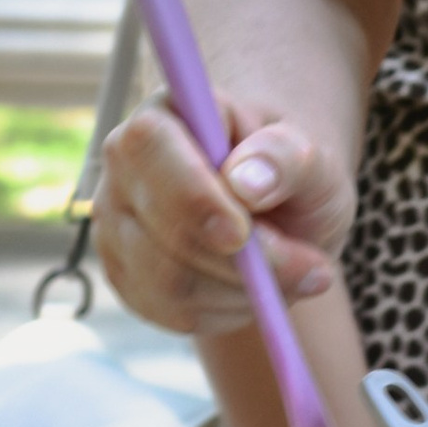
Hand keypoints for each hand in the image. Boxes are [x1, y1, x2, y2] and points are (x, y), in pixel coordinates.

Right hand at [94, 93, 346, 337]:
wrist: (279, 209)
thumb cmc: (291, 173)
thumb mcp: (312, 158)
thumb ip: (287, 159)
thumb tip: (247, 183)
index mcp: (164, 113)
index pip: (150, 148)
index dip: (192, 197)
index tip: (242, 234)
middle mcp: (123, 167)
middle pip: (161, 232)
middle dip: (241, 262)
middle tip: (311, 266)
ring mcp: (115, 224)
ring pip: (168, 283)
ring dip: (242, 289)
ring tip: (291, 271)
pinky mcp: (125, 275)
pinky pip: (171, 313)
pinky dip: (227, 312)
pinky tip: (255, 286)